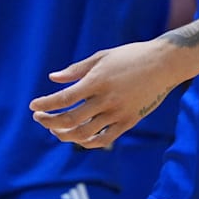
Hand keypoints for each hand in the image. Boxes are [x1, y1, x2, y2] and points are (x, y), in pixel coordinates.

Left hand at [30, 40, 178, 148]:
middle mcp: (106, 100)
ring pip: (84, 134)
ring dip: (65, 134)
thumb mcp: (102, 57)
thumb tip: (52, 79)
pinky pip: (104, 139)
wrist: (164, 64)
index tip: (33, 106)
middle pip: (70, 120)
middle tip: (39, 118)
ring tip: (55, 129)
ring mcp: (118, 113)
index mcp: (97, 81)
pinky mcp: (129, 122)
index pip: (64, 99)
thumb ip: (76, 70)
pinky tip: (77, 137)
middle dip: (49, 121)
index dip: (46, 104)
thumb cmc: (131, 56)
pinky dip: (87, 142)